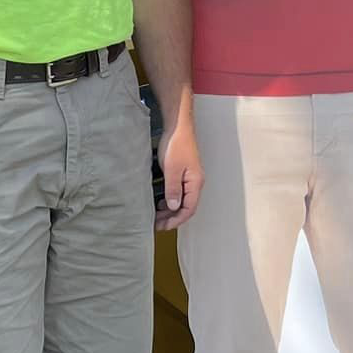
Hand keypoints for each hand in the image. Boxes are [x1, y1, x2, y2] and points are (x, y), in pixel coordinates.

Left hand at [155, 117, 202, 231]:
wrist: (178, 126)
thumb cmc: (176, 145)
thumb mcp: (172, 169)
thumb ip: (173, 189)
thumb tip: (173, 207)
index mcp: (195, 183)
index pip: (188, 209)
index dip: (176, 220)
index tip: (163, 226)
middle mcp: (195, 182)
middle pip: (186, 207)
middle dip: (172, 217)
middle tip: (157, 224)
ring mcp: (190, 177)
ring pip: (182, 200)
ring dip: (170, 209)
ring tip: (156, 215)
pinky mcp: (183, 172)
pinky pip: (179, 192)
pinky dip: (170, 200)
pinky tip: (160, 201)